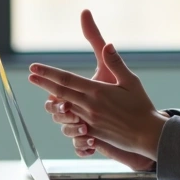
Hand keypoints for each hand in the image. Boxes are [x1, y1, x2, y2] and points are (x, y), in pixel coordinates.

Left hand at [40, 10, 155, 170]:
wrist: (148, 135)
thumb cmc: (141, 106)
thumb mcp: (131, 81)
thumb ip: (116, 63)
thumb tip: (109, 44)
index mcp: (97, 91)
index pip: (66, 79)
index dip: (48, 73)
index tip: (34, 68)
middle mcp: (90, 106)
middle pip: (60, 93)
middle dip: (43, 84)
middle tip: (30, 76)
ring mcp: (89, 121)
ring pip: (63, 109)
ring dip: (52, 102)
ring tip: (46, 95)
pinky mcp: (91, 133)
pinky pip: (72, 125)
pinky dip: (64, 118)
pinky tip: (62, 113)